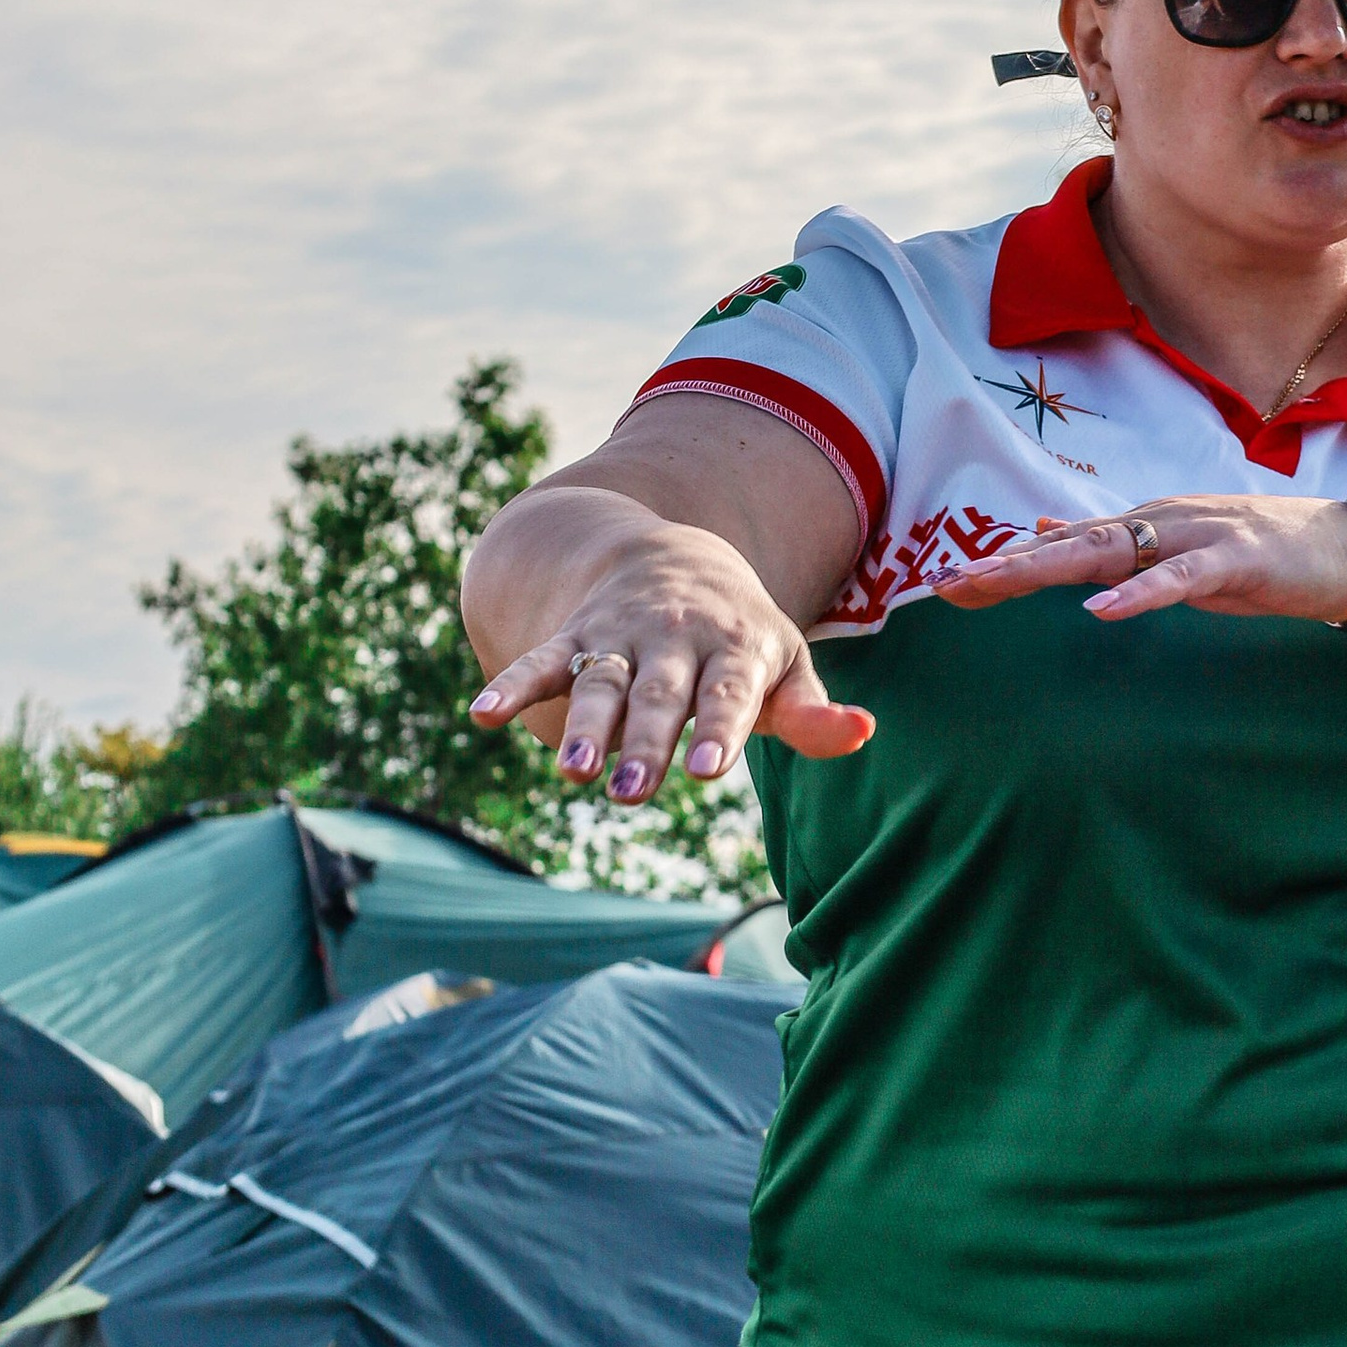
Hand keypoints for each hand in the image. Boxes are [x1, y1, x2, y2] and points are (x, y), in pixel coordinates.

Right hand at [468, 523, 873, 801]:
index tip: (707, 768)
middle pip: (660, 695)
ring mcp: (621, 635)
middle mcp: (675, 639)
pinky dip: (513, 684)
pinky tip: (484, 716)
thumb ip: (813, 712)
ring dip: (585, 723)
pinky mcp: (577, 635)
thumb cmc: (742, 636)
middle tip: (629, 791)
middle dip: (645, 742)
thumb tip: (862, 734)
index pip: (727, 693)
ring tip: (573, 770)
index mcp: (735, 647)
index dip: (719, 728)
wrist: (679, 555)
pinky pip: (542, 659)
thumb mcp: (785, 665)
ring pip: (601, 681)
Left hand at [933, 492, 1346, 629]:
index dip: (1003, 564)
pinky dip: (1140, 593)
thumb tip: (1044, 529)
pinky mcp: (1235, 561)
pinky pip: (1179, 579)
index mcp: (1144, 526)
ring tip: (996, 583)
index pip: (1060, 546)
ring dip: (1049, 567)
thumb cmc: (1262, 557)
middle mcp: (1160, 522)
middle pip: (1069, 545)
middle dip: (1005, 566)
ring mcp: (1197, 536)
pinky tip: (1103, 610)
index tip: (943, 586)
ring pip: (1111, 552)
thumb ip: (1113, 546)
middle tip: (945, 586)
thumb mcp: (1176, 553)